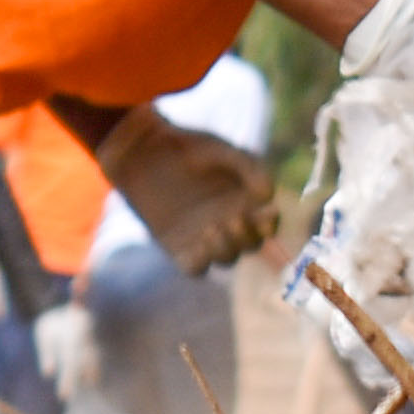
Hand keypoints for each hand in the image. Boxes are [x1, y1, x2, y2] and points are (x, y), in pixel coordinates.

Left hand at [94, 101, 283, 268]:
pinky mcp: (178, 247)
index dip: (270, 224)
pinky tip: (197, 244)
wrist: (143, 152)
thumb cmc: (185, 146)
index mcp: (242, 201)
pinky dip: (200, 262)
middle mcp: (227, 222)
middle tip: (234, 220)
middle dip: (247, 237)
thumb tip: (268, 195)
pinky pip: (195, 267)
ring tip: (211, 228)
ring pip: (226, 258)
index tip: (267, 214)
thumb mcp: (219, 149)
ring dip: (225, 249)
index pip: (266, 223)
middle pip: (250, 245)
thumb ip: (247, 166)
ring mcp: (203, 237)